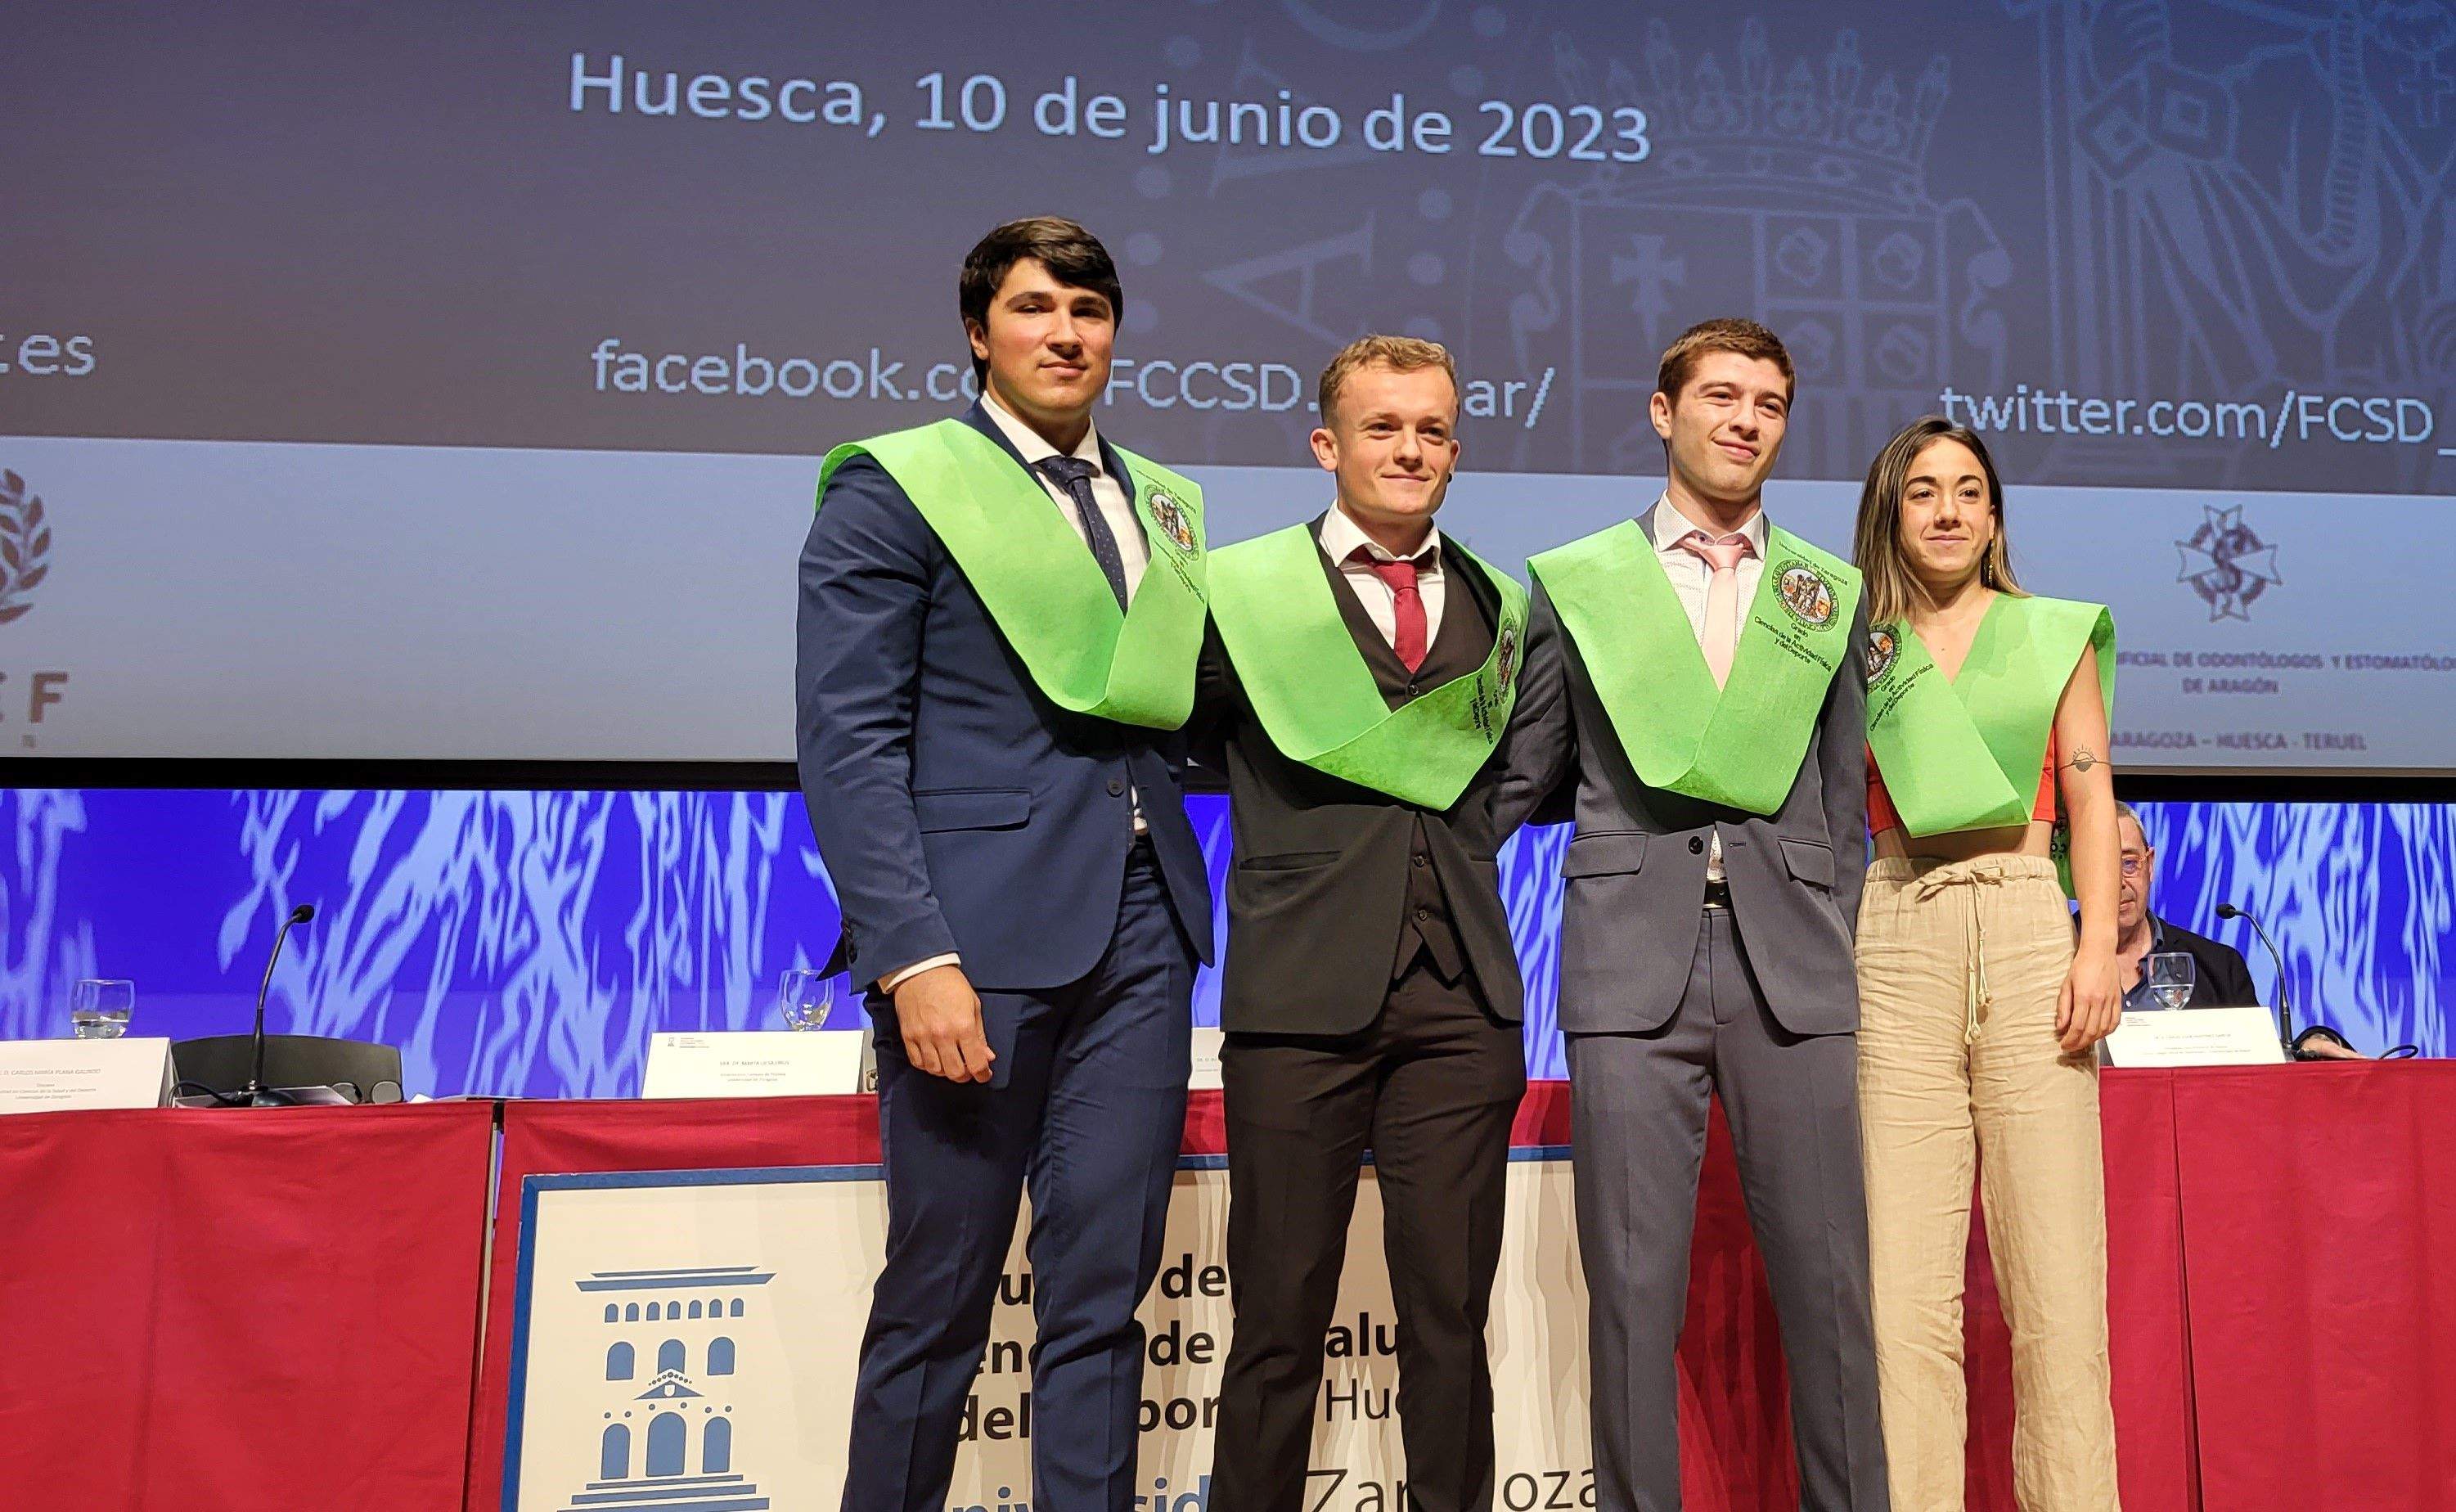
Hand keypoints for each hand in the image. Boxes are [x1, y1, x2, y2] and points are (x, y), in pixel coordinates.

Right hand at [892, 964, 993, 1082]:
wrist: (920, 969)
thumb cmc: (949, 983)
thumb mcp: (973, 1005)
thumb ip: (980, 1034)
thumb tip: (987, 1056)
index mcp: (963, 1026)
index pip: (976, 1062)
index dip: (983, 1074)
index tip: (984, 1074)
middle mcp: (942, 1035)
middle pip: (955, 1072)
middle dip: (965, 1075)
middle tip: (968, 1069)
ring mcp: (923, 1037)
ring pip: (935, 1070)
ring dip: (946, 1071)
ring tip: (951, 1063)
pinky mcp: (908, 1036)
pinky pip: (918, 1062)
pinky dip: (928, 1066)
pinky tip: (935, 1059)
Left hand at [2056, 945, 2123, 1053]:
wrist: (2100, 952)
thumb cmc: (2080, 966)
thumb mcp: (2066, 985)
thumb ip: (2063, 1007)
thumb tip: (2060, 1027)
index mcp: (2084, 997)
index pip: (2077, 1027)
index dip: (2070, 1040)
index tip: (2063, 1045)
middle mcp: (2099, 1001)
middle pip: (2091, 1032)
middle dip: (2079, 1043)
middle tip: (2071, 1047)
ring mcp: (2111, 1001)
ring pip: (2104, 1030)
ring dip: (2093, 1040)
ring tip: (2082, 1042)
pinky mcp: (2119, 1000)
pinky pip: (2115, 1022)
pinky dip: (2107, 1032)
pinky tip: (2099, 1034)